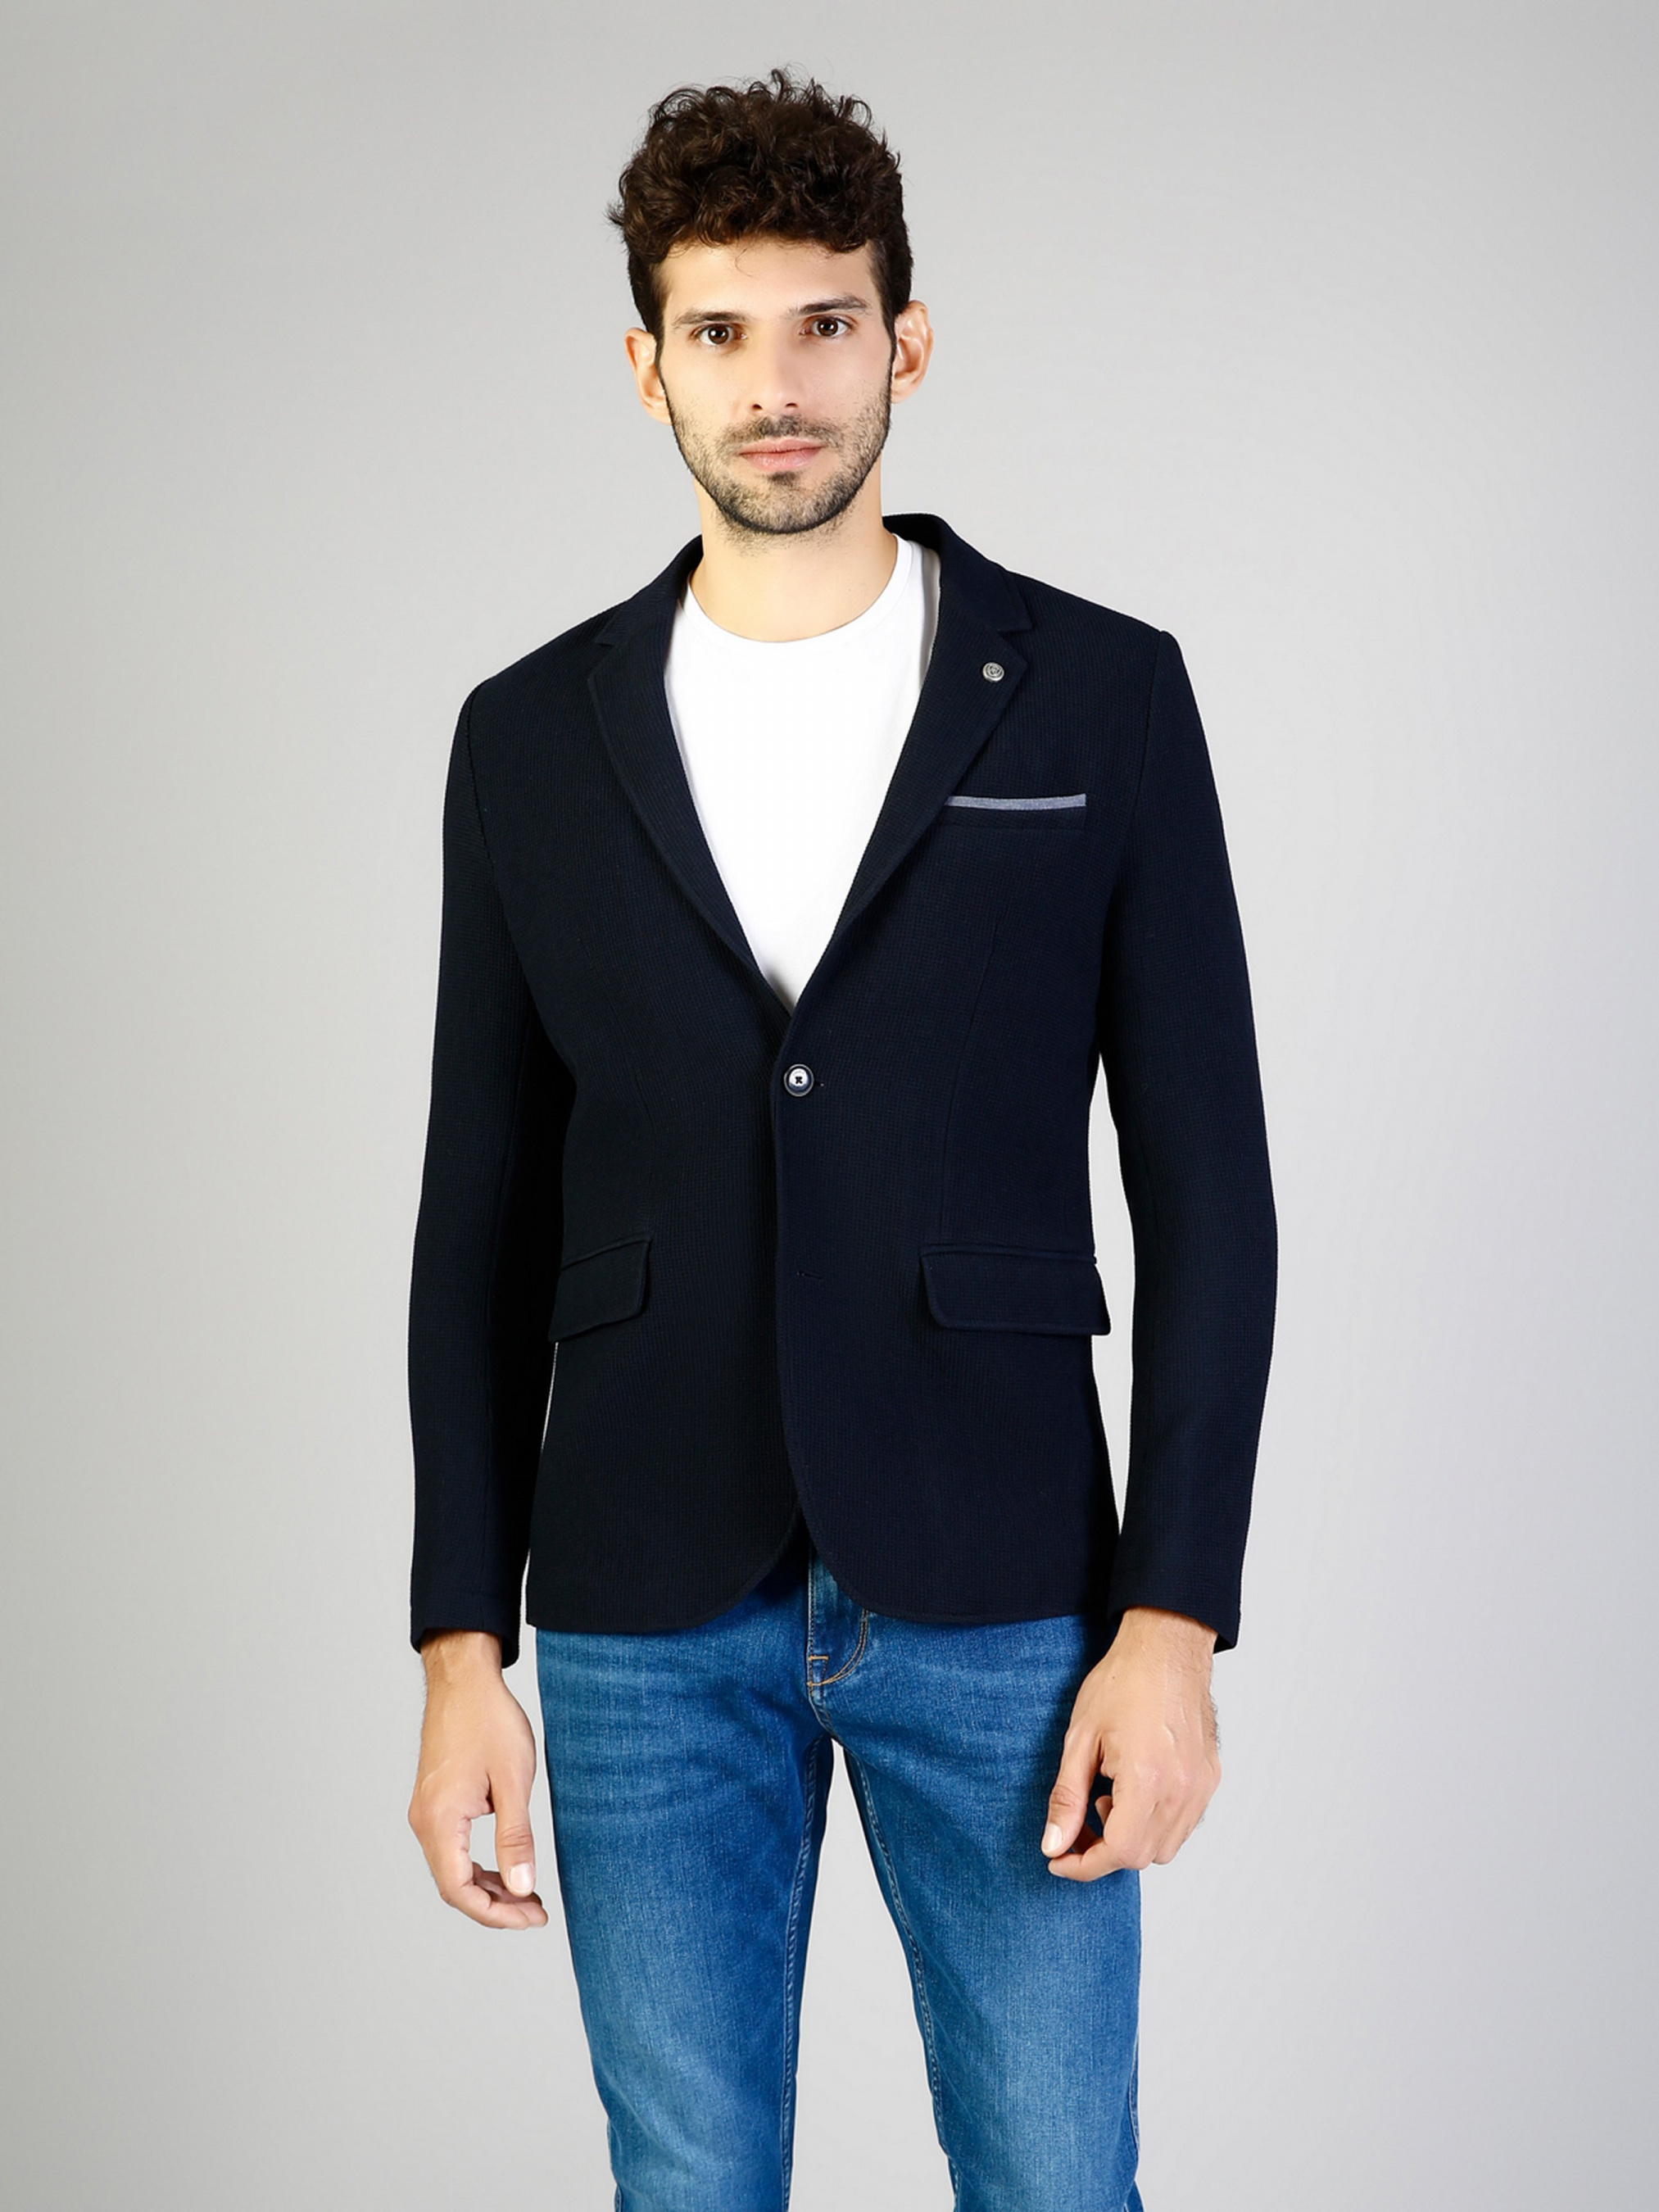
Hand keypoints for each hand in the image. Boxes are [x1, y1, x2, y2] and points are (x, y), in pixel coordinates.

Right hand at [408, 1631, 548, 1928]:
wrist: (463, 1679)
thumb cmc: (489, 1721)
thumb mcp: (513, 1781)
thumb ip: (515, 1838)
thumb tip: (522, 1889)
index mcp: (440, 1820)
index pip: (461, 1891)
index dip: (497, 1915)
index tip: (533, 1917)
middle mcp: (425, 1822)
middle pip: (454, 1887)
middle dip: (495, 1907)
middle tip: (536, 1912)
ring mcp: (426, 1811)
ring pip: (451, 1869)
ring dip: (487, 1887)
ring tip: (527, 1894)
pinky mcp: (434, 1802)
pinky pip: (451, 1848)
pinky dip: (478, 1864)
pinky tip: (506, 1864)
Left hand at [1040, 1606, 1219, 1880]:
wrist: (1166, 1648)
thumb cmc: (1123, 1682)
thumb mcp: (1080, 1738)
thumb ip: (1066, 1798)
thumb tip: (1053, 1845)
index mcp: (1147, 1779)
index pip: (1118, 1852)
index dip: (1084, 1865)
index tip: (1059, 1861)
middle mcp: (1181, 1790)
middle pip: (1142, 1856)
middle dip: (1103, 1852)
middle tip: (1077, 1826)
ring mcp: (1200, 1786)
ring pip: (1165, 1847)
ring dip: (1130, 1839)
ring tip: (1107, 1797)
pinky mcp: (1210, 1779)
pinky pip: (1182, 1824)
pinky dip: (1154, 1824)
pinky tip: (1133, 1792)